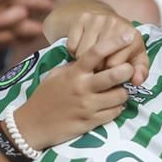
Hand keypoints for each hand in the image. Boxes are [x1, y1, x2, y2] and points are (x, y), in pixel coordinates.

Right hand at [0, 0, 53, 55]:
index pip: (29, 0)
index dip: (43, 3)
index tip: (51, 5)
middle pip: (24, 23)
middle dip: (39, 25)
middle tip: (49, 25)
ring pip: (12, 36)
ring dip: (26, 36)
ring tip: (37, 33)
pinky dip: (8, 44)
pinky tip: (17, 41)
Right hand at [13, 33, 138, 149]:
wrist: (33, 125)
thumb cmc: (45, 97)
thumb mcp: (56, 75)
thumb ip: (75, 67)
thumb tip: (93, 59)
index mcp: (74, 73)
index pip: (96, 53)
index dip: (114, 43)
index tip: (128, 36)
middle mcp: (82, 87)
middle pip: (115, 74)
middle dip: (127, 70)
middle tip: (128, 70)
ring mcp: (88, 106)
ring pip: (120, 95)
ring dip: (124, 92)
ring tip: (119, 90)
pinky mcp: (91, 122)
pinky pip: (115, 112)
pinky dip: (118, 107)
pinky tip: (112, 104)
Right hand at [66, 11, 148, 84]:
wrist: (107, 21)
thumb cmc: (123, 46)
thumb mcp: (136, 58)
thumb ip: (140, 72)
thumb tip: (137, 81)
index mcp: (132, 35)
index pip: (115, 65)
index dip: (110, 74)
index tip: (111, 73)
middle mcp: (115, 23)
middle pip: (98, 59)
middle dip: (98, 69)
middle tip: (100, 68)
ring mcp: (97, 19)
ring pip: (82, 54)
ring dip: (84, 63)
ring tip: (92, 61)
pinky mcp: (81, 18)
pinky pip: (71, 46)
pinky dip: (74, 53)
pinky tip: (82, 51)